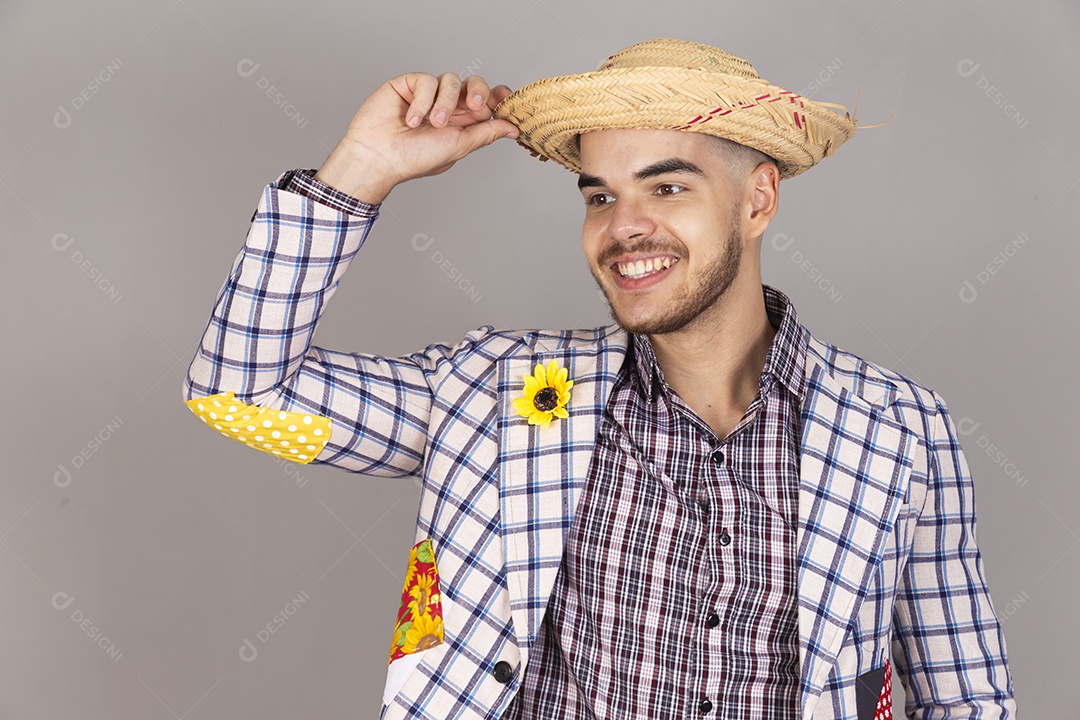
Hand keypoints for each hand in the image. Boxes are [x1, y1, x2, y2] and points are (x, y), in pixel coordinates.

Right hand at [315, 72, 518, 202]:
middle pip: (473, 84)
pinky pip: (426, 80)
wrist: (379, 157)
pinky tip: (411, 119)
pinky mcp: (407, 84)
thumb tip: (513, 129)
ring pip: (451, 80)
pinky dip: (422, 100)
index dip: (497, 96)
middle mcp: (446, 106)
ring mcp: (426, 94)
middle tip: (474, 107)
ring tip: (432, 123)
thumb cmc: (414, 159)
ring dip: (445, 103)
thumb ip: (486, 133)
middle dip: (478, 92)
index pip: (485, 101)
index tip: (505, 98)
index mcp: (461, 122)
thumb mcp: (458, 146)